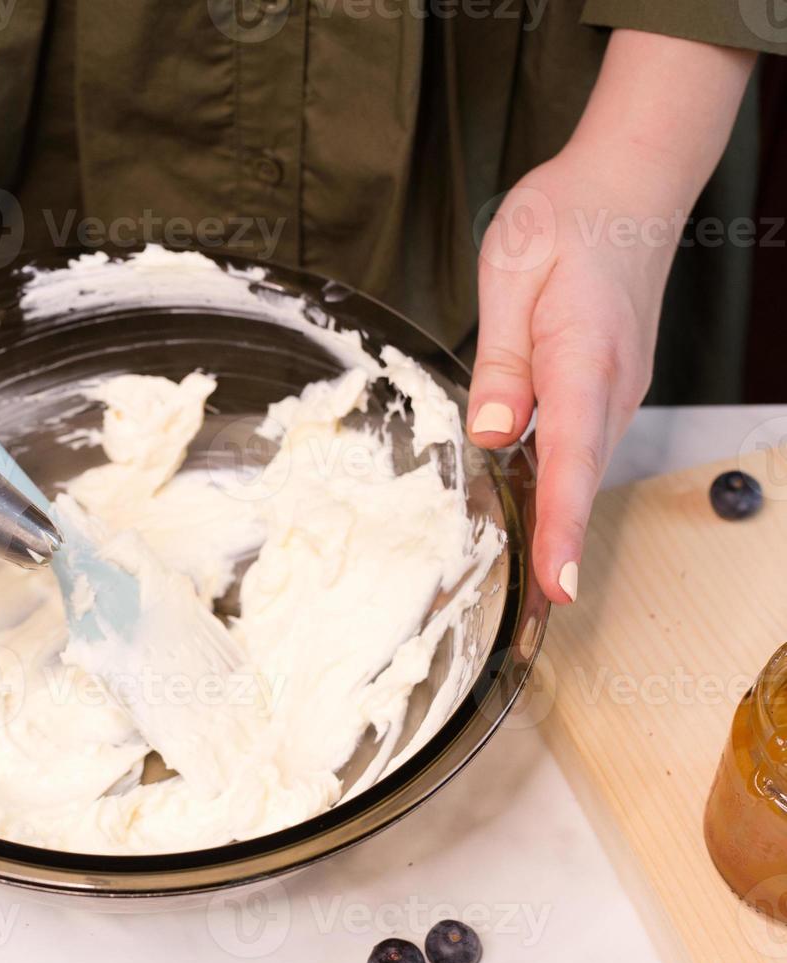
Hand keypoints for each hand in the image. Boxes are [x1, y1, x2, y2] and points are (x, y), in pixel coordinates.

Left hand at [468, 148, 668, 603]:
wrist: (630, 184)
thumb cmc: (566, 217)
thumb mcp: (511, 270)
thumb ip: (501, 357)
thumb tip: (492, 430)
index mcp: (583, 352)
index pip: (571, 453)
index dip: (563, 524)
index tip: (558, 587)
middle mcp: (612, 382)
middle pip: (581, 476)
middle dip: (560, 548)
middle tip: (528, 618)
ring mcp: (618, 387)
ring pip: (583, 464)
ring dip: (561, 523)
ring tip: (533, 588)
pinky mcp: (608, 386)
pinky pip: (581, 444)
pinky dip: (563, 485)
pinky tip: (537, 513)